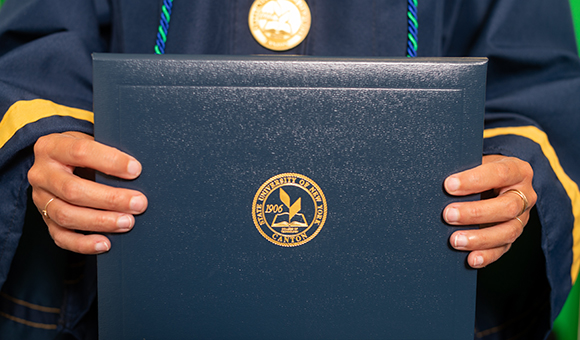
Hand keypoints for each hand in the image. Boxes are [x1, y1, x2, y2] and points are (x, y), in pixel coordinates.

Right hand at [28, 131, 147, 253]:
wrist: (57, 162)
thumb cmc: (82, 152)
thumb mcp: (90, 142)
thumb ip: (107, 152)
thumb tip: (137, 170)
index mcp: (52, 147)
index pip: (81, 152)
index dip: (110, 161)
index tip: (136, 170)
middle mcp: (42, 174)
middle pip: (73, 190)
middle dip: (110, 199)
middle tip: (138, 203)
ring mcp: (41, 199)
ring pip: (66, 215)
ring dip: (101, 222)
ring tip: (127, 222)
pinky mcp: (45, 219)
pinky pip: (61, 237)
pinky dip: (83, 244)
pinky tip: (105, 243)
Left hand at [443, 155, 536, 267]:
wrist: (497, 180)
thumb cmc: (481, 169)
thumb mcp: (477, 161)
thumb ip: (464, 167)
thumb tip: (435, 177)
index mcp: (517, 170)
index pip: (500, 174)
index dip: (474, 180)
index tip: (449, 185)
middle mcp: (525, 195)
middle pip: (507, 207)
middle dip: (475, 213)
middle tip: (448, 215)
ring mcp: (522, 217)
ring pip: (508, 232)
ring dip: (479, 238)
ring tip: (455, 240)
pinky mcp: (513, 235)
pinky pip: (503, 249)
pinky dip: (487, 256)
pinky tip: (471, 259)